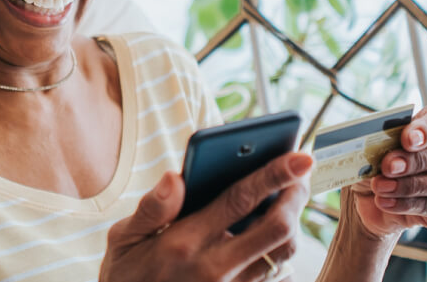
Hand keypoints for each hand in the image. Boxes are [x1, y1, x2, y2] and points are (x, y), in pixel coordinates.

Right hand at [101, 153, 313, 281]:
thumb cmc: (127, 274)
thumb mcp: (124, 239)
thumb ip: (151, 208)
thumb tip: (175, 177)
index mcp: (184, 242)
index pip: (239, 201)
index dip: (274, 175)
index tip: (300, 157)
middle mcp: (214, 267)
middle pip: (276, 228)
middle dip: (296, 195)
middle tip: (302, 172)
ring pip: (283, 253)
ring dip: (294, 221)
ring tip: (291, 196)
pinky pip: (274, 273)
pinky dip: (281, 247)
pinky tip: (275, 228)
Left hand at [351, 105, 426, 240]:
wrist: (370, 195)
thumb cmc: (377, 161)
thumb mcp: (372, 147)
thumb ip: (379, 141)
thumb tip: (374, 144)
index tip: (407, 139)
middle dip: (416, 161)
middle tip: (388, 167)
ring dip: (410, 186)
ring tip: (380, 187)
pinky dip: (406, 204)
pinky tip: (385, 201)